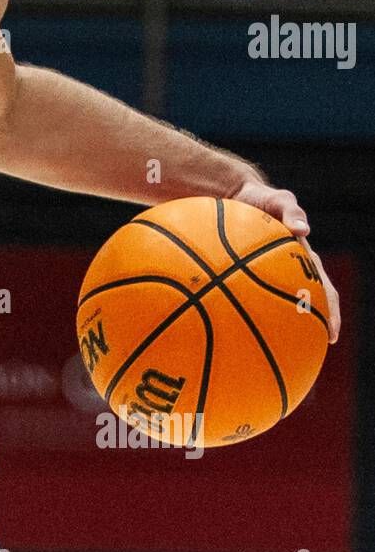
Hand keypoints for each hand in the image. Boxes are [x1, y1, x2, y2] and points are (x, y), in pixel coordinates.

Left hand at [229, 179, 339, 343]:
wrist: (232, 196)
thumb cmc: (259, 199)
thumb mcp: (278, 199)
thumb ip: (290, 209)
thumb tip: (303, 229)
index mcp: (301, 261)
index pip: (323, 292)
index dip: (330, 315)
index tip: (331, 337)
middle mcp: (287, 273)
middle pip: (302, 308)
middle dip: (305, 330)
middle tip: (304, 354)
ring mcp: (264, 276)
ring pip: (273, 308)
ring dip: (273, 330)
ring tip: (267, 355)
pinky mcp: (242, 275)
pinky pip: (239, 297)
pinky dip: (233, 314)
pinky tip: (219, 332)